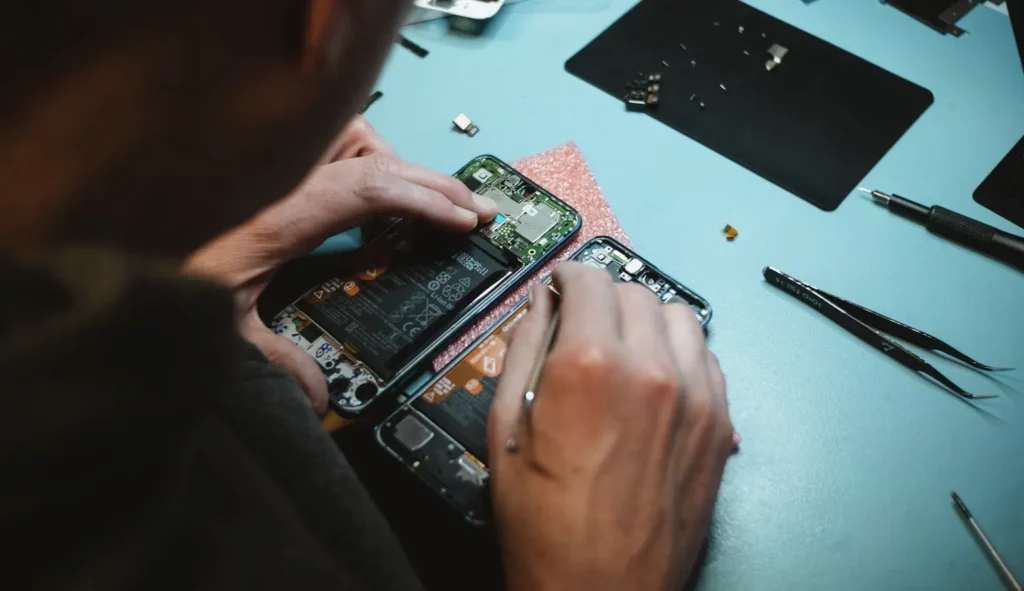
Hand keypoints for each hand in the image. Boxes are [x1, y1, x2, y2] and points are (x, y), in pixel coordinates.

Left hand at [186, 119, 495, 412]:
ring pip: (351, 134)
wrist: (115, 247)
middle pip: (372, 154)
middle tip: (474, 208)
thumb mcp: (220, 332)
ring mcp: (274, 166)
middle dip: (431, 181)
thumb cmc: (160, 282)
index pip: (367, 189)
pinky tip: (372, 197)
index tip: (465, 220)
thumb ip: (274, 361)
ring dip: (391, 162)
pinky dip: (362, 159)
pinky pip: (330, 143)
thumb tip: (320, 396)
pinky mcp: (270, 167)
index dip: (424, 200)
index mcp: (276, 217)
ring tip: (421, 200)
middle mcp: (278, 178)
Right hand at [488, 263, 733, 590]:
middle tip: (584, 322)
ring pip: (679, 316)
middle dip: (604, 298)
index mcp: (589, 366)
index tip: (562, 286)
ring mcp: (695, 398)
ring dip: (647, 319)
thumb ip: (525, 349)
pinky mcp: (719, 425)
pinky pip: (708, 357)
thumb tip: (540, 303)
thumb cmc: (545, 525)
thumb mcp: (507, 428)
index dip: (568, 276)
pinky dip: (680, 352)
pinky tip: (656, 377)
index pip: (588, 280)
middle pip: (635, 292)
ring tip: (623, 348)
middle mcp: (651, 370)